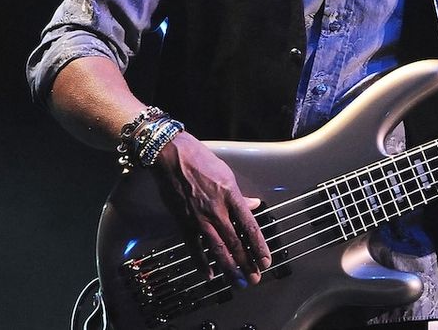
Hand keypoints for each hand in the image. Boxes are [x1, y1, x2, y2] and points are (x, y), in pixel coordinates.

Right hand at [151, 133, 271, 285]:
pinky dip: (201, 262)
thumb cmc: (200, 160)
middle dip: (247, 263)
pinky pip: (194, 247)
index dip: (259, 246)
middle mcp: (217, 210)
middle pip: (236, 242)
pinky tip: (209, 275)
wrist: (171, 155)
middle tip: (255, 279)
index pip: (250, 227)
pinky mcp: (183, 222)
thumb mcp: (226, 174)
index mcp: (231, 196)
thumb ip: (239, 195)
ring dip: (229, 268)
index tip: (266, 260)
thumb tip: (253, 205)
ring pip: (218, 248)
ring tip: (238, 282)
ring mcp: (199, 218)